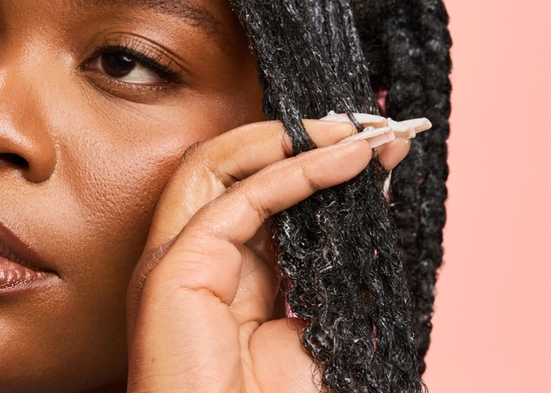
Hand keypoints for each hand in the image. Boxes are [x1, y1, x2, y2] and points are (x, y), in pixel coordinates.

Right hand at [125, 119, 410, 391]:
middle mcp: (190, 259)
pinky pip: (232, 200)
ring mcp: (173, 261)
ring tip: (349, 129)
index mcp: (222, 276)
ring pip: (215, 167)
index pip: (262, 196)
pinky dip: (290, 172)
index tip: (378, 149)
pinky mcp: (172, 270)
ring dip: (286, 139)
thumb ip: (331, 263)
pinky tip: (339, 162)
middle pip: (231, 169)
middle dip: (299, 137)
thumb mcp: (320, 320)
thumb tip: (365, 199)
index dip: (317, 165)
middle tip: (364, 125)